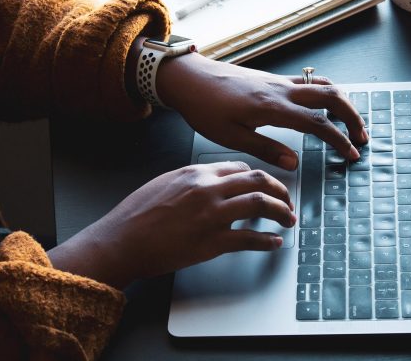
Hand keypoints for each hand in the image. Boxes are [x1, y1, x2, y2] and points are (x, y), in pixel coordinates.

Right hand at [48, 161, 294, 288]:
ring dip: (282, 212)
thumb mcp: (165, 182)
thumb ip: (193, 180)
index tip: (266, 186)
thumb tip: (214, 184)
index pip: (241, 168)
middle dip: (280, 190)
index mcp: (196, 173)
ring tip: (288, 220)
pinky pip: (249, 239)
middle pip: (258, 181)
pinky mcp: (211, 242)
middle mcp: (208, 189)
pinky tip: (273, 243)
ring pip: (261, 204)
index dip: (259, 177)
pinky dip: (267, 241)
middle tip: (287, 201)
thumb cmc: (137, 214)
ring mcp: (211, 215)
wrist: (121, 240)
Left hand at [156, 52, 367, 169]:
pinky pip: (308, 81)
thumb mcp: (231, 137)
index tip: (351, 154)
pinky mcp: (272, 78)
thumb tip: (295, 163)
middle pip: (331, 96)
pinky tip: (324, 105)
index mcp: (272, 107)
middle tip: (361, 137)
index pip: (318, 123)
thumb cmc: (205, 108)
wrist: (190, 78)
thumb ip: (266, 149)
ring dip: (342, 102)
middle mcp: (281, 90)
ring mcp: (278, 81)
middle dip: (352, 116)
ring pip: (322, 84)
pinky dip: (325, 92)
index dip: (338, 139)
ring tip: (350, 121)